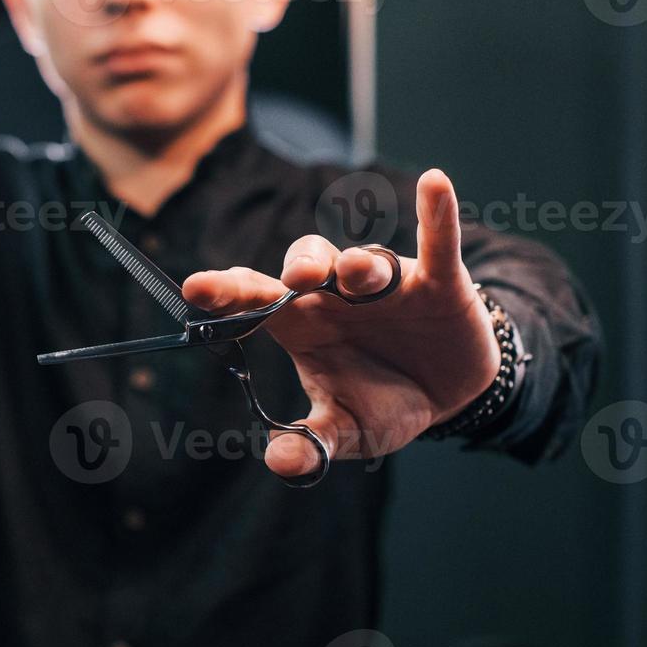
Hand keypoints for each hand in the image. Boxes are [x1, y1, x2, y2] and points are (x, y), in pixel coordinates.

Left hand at [182, 169, 501, 481]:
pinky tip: (436, 184)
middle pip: (306, 265)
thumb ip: (314, 444)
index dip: (227, 291)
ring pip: (365, 261)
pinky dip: (437, 215)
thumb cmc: (384, 402)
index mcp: (302, 324)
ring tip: (356, 274)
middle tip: (295, 283)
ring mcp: (386, 285)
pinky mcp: (437, 282)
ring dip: (360, 264)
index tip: (195, 289)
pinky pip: (437, 244)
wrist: (451, 396)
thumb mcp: (349, 431)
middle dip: (298, 267)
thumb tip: (280, 462)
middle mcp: (336, 295)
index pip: (256, 299)